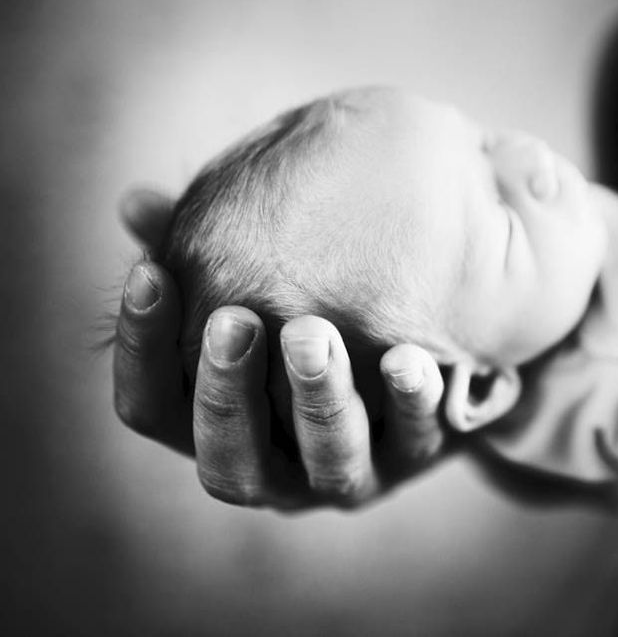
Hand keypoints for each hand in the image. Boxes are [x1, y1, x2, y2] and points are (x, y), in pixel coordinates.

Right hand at [113, 188, 447, 509]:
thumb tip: (138, 206)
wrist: (418, 345)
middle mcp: (274, 469)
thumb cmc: (308, 313)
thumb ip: (200, 256)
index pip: (151, 408)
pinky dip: (410, 399)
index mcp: (213, 429)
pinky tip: (404, 355)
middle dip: (227, 394)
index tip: (150, 273)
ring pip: (327, 459)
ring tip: (311, 333)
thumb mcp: (253, 286)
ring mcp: (346, 472)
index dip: (142, 348)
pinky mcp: (416, 455)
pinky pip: (415, 436)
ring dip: (318, 398)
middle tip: (234, 321)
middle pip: (229, 461)